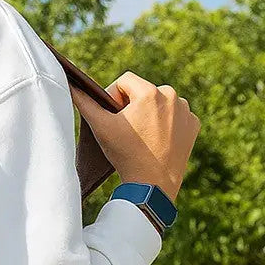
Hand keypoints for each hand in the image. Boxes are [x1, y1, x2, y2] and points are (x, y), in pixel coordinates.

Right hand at [69, 71, 200, 201]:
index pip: (125, 81)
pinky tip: (158, 140)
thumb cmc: (125, 154)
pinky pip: (175, 115)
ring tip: (142, 136)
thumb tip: (71, 86)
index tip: (113, 116)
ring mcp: (186, 111)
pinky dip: (167, 124)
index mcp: (150, 92)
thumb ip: (84, 102)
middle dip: (132, 105)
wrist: (153, 184)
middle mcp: (172, 96)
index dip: (114, 96)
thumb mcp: (101, 126)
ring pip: (160, 102)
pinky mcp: (193, 124)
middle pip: (143, 91)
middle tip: (126, 129)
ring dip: (149, 113)